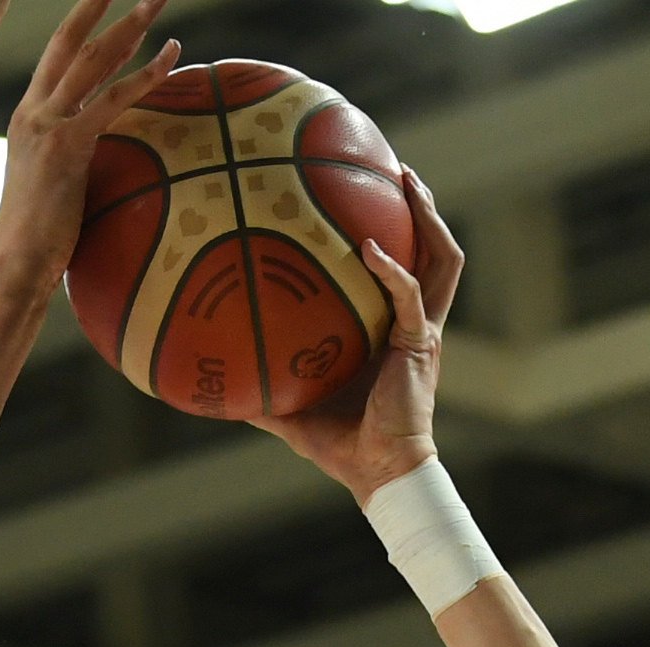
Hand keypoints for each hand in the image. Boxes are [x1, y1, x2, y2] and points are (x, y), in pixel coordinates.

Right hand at [0, 0, 179, 289]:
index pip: (57, 58)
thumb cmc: (34, 245)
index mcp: (27, 119)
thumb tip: (93, 169)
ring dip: (130, 24)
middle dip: (102, 6)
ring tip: (158, 0)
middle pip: (71, 42)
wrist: (14, 269)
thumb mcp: (49, 191)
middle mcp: (33, 113)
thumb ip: (69, 164)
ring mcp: (46, 126)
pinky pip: (111, 98)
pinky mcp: (65, 146)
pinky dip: (144, 75)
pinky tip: (170, 55)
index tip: (106, 3)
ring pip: (93, 59)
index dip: (83, 26)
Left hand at [251, 169, 464, 505]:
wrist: (379, 474)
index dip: (400, 230)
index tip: (374, 193)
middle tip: (396, 167)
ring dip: (426, 218)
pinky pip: (409, 296)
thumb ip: (259, 388)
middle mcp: (416, 323)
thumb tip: (208, 382)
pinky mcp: (420, 345)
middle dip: (422, 206)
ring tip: (404, 180)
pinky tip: (369, 249)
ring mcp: (422, 331)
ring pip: (441, 260)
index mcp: (393, 330)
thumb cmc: (341, 446)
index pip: (406, 268)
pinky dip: (392, 271)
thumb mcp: (290, 410)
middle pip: (434, 250)